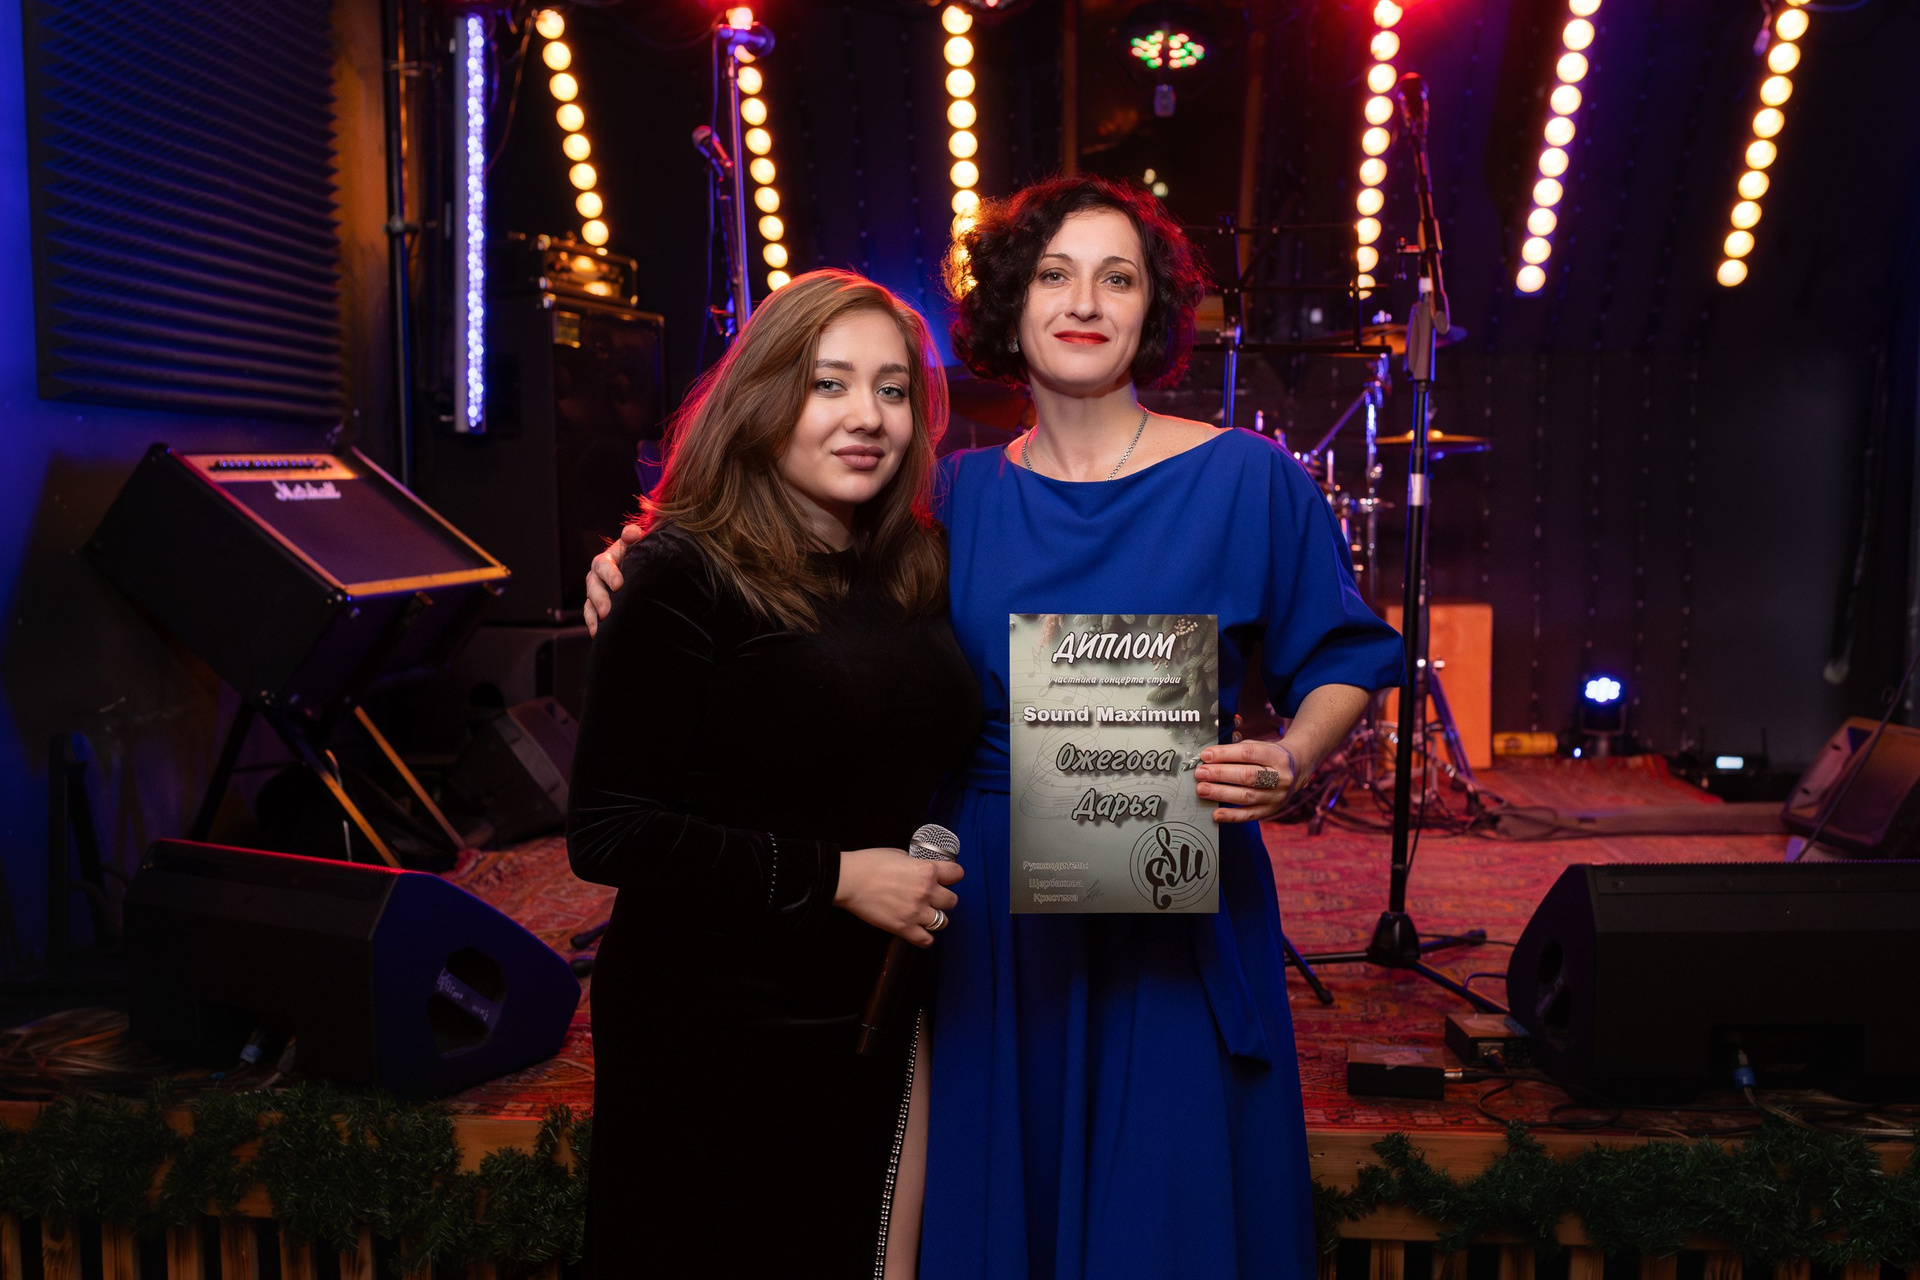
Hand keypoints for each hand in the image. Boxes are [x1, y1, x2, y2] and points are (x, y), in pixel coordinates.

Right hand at [583, 523, 644, 634]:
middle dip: (599, 598)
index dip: (610, 574)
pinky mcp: (598, 607)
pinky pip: (591, 616)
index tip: (619, 585)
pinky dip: (593, 624)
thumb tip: (631, 533)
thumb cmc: (641, 556)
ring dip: (593, 614)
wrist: (643, 572)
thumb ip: (634, 536)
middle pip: (593, 586)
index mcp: (607, 560)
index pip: (603, 564)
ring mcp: (597, 593)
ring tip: (602, 623)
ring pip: (589, 602)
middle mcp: (598, 576)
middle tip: (607, 610)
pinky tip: (597, 634)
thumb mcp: (639, 544)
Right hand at [834, 848, 963, 947]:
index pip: (957, 874)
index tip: (947, 878)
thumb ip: (916, 864)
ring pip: (942, 922)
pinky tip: (919, 931)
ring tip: (925, 915)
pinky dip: (925, 937)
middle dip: (944, 899)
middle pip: (952, 901)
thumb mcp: (899, 854)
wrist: (849, 880)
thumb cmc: (869, 863)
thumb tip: (921, 869)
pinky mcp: (903, 928)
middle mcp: (926, 892)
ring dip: (935, 918)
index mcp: (926, 870)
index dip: (952, 875)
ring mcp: (916, 912)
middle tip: (933, 898)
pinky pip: (926, 940)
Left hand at [1195, 739, 1301, 824]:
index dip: (1225, 754)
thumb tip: (1209, 758)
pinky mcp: (1271, 810)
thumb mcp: (1259, 745)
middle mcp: (1281, 777)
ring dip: (1221, 793)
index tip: (1205, 756)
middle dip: (1220, 774)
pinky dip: (1231, 815)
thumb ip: (1237, 750)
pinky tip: (1216, 814)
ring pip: (1247, 796)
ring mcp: (1277, 796)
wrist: (1295, 770)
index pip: (1248, 753)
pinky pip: (1250, 815)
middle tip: (1200, 773)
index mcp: (1277, 756)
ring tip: (1202, 789)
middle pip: (1247, 776)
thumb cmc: (1269, 756)